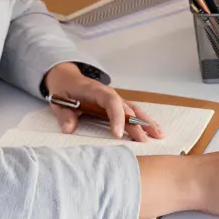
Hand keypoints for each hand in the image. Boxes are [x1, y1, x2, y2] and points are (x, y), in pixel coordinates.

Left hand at [42, 62, 162, 140]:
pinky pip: (133, 111)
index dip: (116, 117)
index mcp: (96, 91)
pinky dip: (144, 120)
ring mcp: (115, 99)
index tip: (116, 134)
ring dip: (147, 122)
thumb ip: (64, 114)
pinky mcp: (117, 104)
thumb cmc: (64, 89)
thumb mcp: (59, 100)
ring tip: (159, 135)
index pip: (111, 102)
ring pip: (134, 109)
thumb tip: (69, 128)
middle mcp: (109, 94)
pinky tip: (155, 129)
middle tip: (145, 141)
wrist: (66, 77)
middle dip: (137, 124)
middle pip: (127, 108)